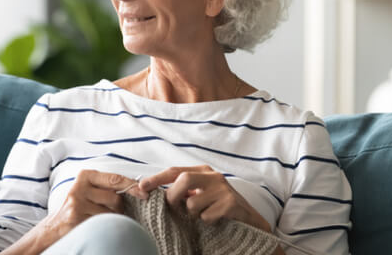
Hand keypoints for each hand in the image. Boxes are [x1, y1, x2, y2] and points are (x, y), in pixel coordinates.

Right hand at [27, 170, 140, 251]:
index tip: (145, 193)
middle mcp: (80, 187)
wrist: (55, 227)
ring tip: (101, 219)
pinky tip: (98, 226)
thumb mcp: (90, 191)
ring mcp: (77, 204)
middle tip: (112, 211)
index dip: (132, 186)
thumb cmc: (78, 207)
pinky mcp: (77, 219)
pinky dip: (106, 226)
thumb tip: (139, 188)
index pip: (115, 178)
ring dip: (112, 219)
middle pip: (115, 198)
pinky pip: (103, 223)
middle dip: (119, 207)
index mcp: (85, 176)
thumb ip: (107, 186)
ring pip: (111, 213)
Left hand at [138, 165, 271, 231]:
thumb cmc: (220, 208)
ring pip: (192, 202)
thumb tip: (155, 194)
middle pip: (183, 179)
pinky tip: (216, 220)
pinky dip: (206, 221)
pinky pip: (206, 215)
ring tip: (203, 216)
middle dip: (173, 197)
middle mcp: (214, 176)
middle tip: (175, 209)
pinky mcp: (231, 203)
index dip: (156, 178)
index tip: (141, 186)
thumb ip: (182, 192)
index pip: (174, 171)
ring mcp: (223, 189)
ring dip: (192, 214)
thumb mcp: (201, 195)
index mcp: (203, 171)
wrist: (250, 221)